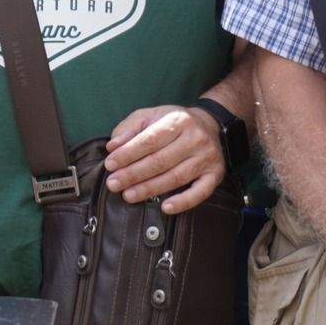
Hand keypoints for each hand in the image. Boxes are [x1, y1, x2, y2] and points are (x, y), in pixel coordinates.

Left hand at [103, 105, 225, 212]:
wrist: (209, 124)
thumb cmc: (173, 123)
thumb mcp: (150, 116)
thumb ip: (129, 128)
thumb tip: (113, 146)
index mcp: (177, 120)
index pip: (150, 140)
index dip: (128, 154)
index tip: (110, 165)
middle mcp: (195, 138)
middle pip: (160, 161)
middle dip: (133, 174)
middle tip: (113, 184)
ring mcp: (207, 157)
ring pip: (175, 178)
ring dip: (150, 189)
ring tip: (128, 195)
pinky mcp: (215, 174)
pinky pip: (200, 192)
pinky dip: (183, 202)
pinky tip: (166, 208)